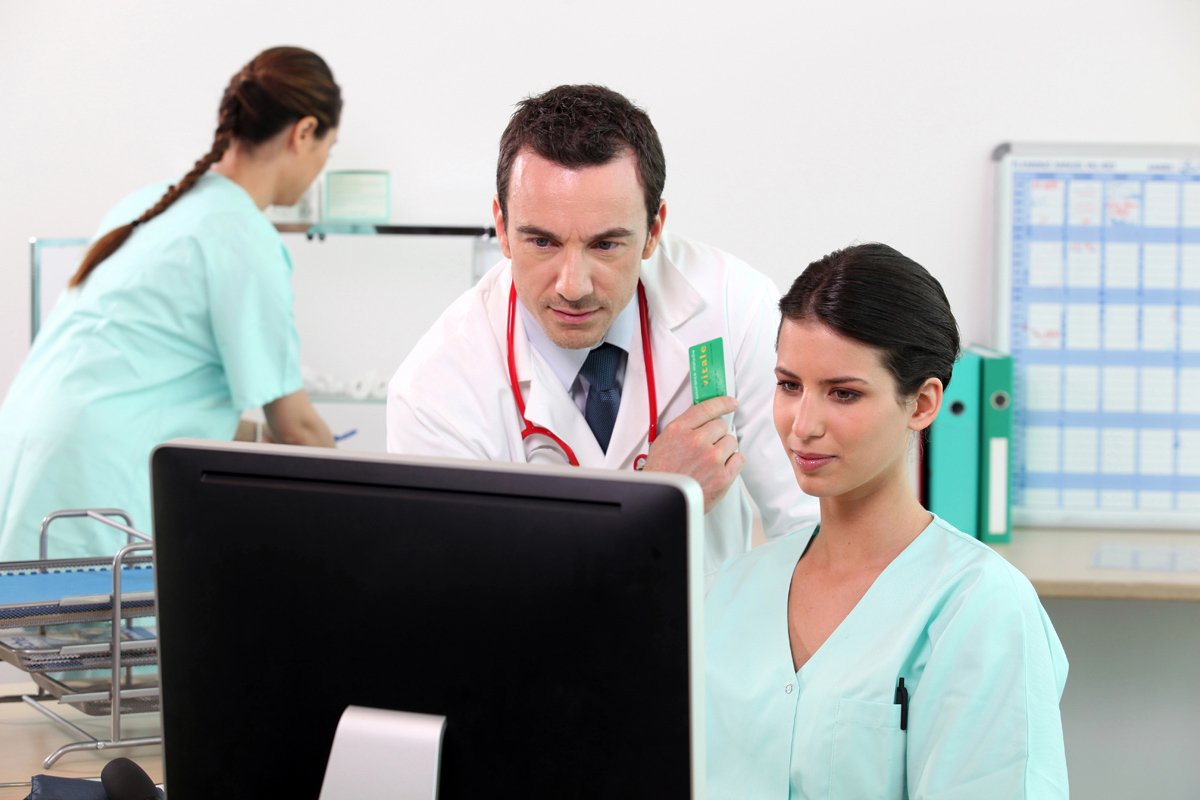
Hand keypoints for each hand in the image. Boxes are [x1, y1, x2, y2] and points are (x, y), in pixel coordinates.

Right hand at [642, 396, 744, 512]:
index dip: (722, 403)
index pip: (706, 408)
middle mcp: (696, 441)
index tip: (730, 403)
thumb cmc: (661, 475)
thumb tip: (703, 417)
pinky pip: (739, 459)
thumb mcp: (663, 442)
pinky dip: (733, 463)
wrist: (661, 504)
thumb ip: (683, 428)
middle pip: (721, 426)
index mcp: (679, 430)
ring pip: (731, 442)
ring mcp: (711, 459)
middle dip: (717, 435)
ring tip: (711, 461)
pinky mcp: (722, 476)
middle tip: (708, 447)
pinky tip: (720, 469)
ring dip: (724, 450)